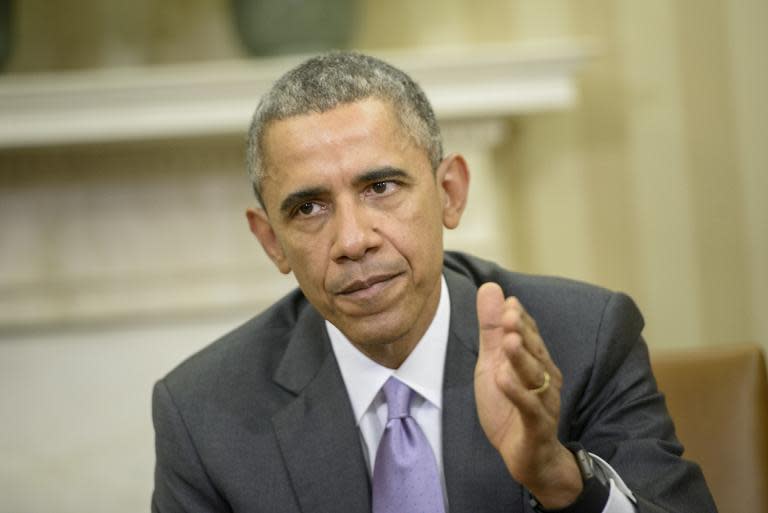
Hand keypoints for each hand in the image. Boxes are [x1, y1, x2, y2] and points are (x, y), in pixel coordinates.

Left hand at [474, 282, 581, 508]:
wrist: (528, 457)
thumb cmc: (510, 406)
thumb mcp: (493, 363)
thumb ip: (492, 328)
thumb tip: (491, 288)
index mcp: (535, 362)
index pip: (529, 336)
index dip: (520, 320)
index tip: (509, 303)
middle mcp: (545, 379)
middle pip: (534, 352)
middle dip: (523, 333)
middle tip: (510, 315)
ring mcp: (543, 402)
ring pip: (534, 378)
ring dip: (522, 359)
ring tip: (508, 341)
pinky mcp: (537, 426)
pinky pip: (529, 408)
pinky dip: (516, 393)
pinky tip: (502, 379)